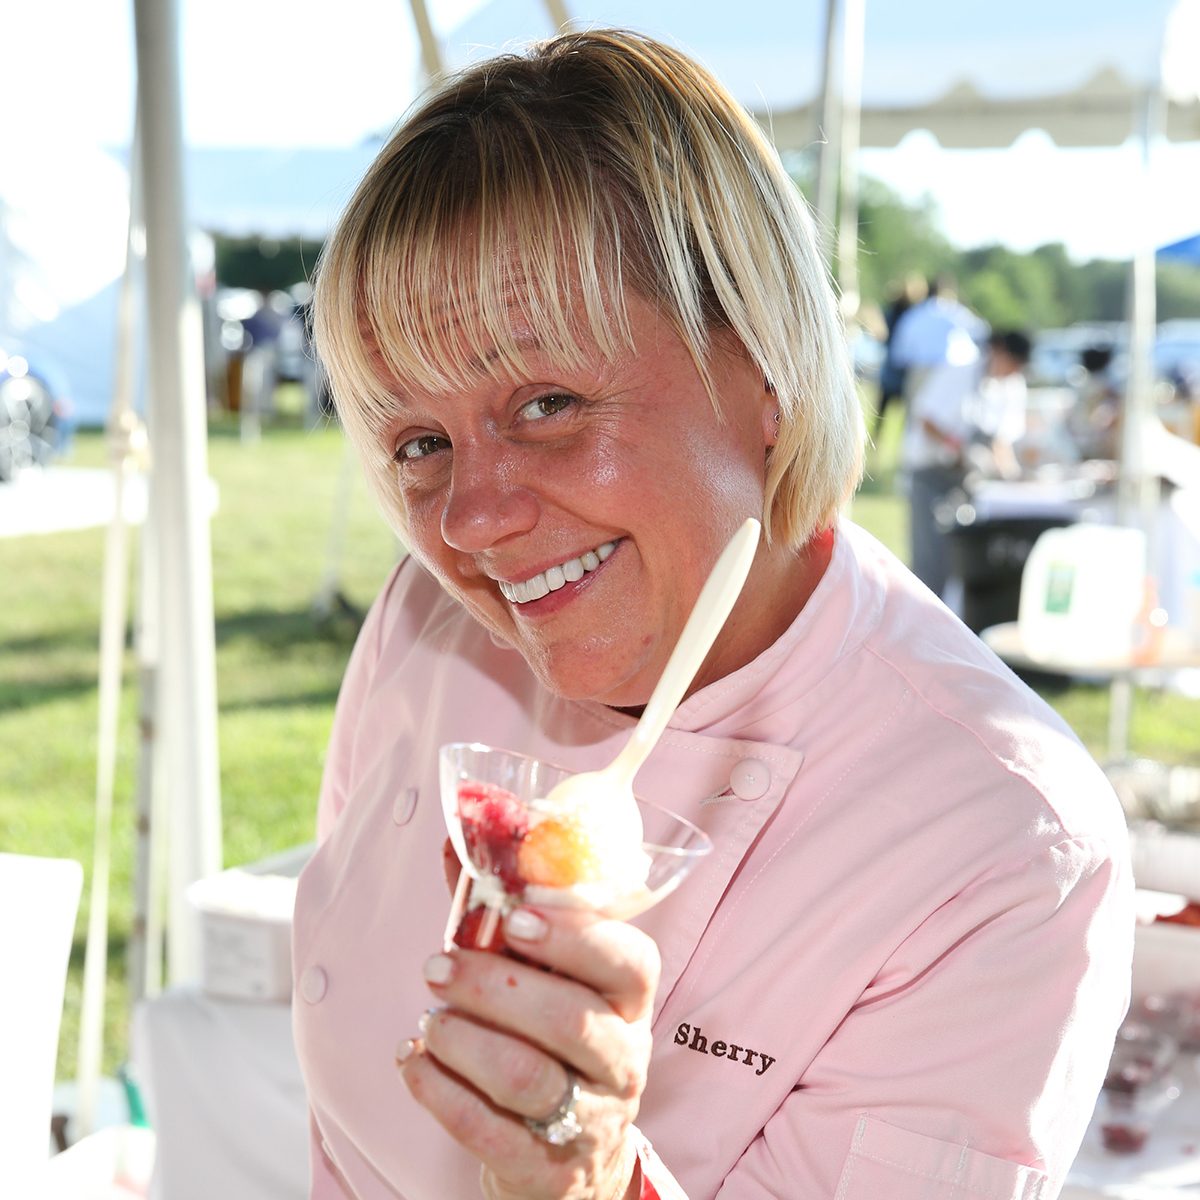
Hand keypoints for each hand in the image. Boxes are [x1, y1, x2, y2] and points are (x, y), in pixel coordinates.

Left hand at [397, 904, 659, 1199]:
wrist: (569, 1160)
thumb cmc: (547, 1040)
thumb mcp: (542, 979)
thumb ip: (500, 913)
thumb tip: (452, 842)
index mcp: (629, 1001)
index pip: (629, 963)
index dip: (574, 938)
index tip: (515, 918)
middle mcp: (622, 1058)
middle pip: (567, 1019)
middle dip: (491, 986)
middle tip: (436, 967)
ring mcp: (590, 1119)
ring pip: (524, 1075)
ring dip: (461, 1039)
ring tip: (429, 1020)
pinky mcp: (547, 1169)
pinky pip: (485, 1129)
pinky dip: (437, 1089)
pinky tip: (413, 1059)